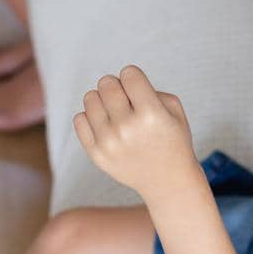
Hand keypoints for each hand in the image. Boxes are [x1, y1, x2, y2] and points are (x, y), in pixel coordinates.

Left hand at [73, 65, 197, 201]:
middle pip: (106, 83)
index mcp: (151, 114)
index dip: (134, 77)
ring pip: (90, 98)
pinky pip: (79, 119)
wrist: (167, 181)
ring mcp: (109, 143)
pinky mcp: (96, 155)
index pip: (128, 73)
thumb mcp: (173, 108)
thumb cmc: (171, 138)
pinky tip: (106, 125)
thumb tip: (115, 82)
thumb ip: (147, 87)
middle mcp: (128, 128)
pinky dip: (91, 117)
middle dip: (116, 85)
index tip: (139, 90)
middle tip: (126, 99)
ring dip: (102, 100)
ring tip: (116, 112)